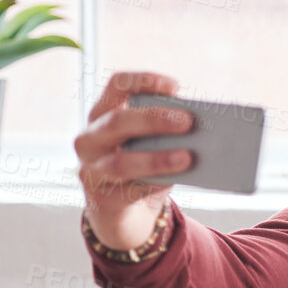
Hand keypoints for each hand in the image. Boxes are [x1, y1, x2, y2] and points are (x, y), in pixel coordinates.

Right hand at [75, 71, 193, 249]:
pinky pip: (129, 191)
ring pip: (121, 163)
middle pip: (116, 122)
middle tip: (187, 121)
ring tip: (188, 157)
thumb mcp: (146, 139)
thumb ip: (163, 128)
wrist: (118, 206)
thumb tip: (197, 127)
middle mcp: (89, 139)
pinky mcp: (101, 199)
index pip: (116, 85)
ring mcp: (91, 170)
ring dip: (157, 159)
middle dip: (153, 120)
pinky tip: (175, 179)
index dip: (143, 81)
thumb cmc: (138, 160)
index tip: (174, 87)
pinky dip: (155, 184)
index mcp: (102, 113)